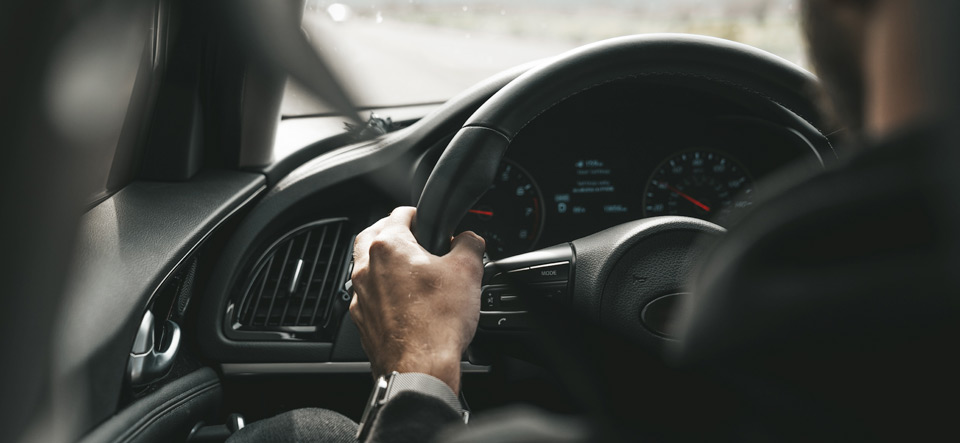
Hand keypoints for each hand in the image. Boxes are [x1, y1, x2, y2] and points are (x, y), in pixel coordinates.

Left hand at [350, 206, 484, 393]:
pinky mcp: (362, 319)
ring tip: (409, 268)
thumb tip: (469, 238)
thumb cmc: (438, 322)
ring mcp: (360, 295)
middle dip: (393, 232)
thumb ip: (470, 243)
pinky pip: (368, 294)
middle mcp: (366, 267)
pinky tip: (403, 300)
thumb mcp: (468, 271)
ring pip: (366, 265)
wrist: (420, 367)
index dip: (421, 215)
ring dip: (384, 260)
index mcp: (388, 246)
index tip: (432, 224)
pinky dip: (382, 289)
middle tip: (415, 239)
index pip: (400, 213)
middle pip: (373, 234)